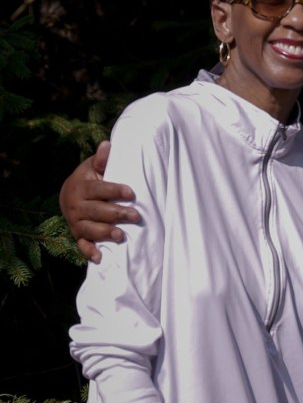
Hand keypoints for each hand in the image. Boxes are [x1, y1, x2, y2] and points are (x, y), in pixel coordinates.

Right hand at [59, 141, 138, 263]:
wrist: (68, 195)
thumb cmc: (89, 178)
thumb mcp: (93, 167)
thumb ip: (102, 159)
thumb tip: (108, 144)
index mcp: (83, 187)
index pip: (99, 189)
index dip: (115, 191)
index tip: (131, 193)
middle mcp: (77, 206)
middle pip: (97, 211)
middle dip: (116, 214)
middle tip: (135, 216)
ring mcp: (77, 222)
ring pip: (90, 229)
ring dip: (105, 233)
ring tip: (121, 236)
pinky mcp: (78, 234)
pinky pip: (82, 245)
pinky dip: (90, 252)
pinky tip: (100, 258)